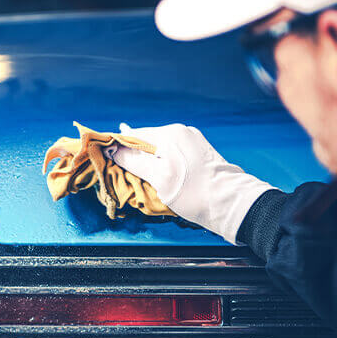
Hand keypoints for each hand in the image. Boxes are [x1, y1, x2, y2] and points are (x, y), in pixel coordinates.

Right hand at [107, 123, 275, 243]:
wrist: (231, 205)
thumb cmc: (194, 194)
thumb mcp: (159, 178)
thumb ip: (135, 161)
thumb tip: (114, 150)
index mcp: (171, 134)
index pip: (134, 135)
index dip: (118, 146)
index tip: (105, 157)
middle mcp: (182, 132)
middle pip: (147, 141)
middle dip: (134, 156)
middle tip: (124, 174)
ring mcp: (193, 141)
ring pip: (160, 148)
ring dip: (149, 161)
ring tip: (144, 179)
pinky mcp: (200, 153)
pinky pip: (173, 154)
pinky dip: (163, 164)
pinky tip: (163, 178)